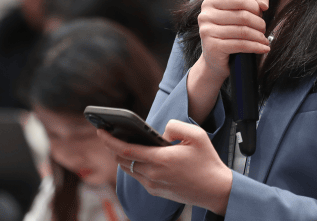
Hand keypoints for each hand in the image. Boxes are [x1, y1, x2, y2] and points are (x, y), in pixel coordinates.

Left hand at [99, 120, 232, 214]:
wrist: (215, 190)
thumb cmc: (207, 161)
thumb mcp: (197, 135)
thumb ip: (175, 126)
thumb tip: (159, 132)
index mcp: (161, 160)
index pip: (126, 150)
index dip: (110, 140)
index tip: (101, 131)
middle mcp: (153, 175)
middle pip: (123, 160)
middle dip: (114, 147)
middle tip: (110, 134)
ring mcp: (153, 185)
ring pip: (129, 169)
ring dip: (123, 157)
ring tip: (122, 143)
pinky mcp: (156, 191)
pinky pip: (138, 177)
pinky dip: (133, 165)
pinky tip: (138, 157)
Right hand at [196, 0, 269, 82]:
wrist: (214, 61)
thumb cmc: (229, 34)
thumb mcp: (239, 13)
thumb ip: (255, 0)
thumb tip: (263, 5)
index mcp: (210, 4)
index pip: (239, 0)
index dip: (255, 7)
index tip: (261, 15)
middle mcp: (205, 16)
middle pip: (242, 16)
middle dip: (259, 23)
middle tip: (263, 30)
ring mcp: (207, 32)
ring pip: (243, 31)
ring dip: (259, 36)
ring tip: (265, 40)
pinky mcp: (213, 47)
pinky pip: (241, 45)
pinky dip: (256, 47)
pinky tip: (264, 48)